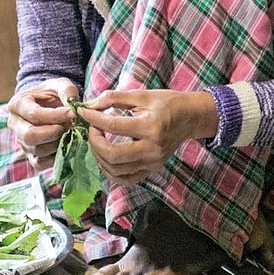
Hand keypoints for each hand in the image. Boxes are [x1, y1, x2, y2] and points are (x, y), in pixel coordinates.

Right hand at [7, 78, 80, 170]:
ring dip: (57, 143)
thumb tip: (73, 107)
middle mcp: (15, 124)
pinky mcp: (30, 156)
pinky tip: (66, 145)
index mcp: (17, 104)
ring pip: (37, 150)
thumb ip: (67, 92)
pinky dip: (56, 157)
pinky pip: (40, 163)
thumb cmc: (54, 94)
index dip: (55, 116)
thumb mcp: (61, 85)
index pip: (33, 114)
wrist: (50, 106)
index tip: (73, 113)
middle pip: (29, 136)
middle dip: (53, 133)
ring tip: (70, 133)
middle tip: (69, 126)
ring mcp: (21, 142)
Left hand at [77, 89, 217, 185]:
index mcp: (151, 127)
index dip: (93, 119)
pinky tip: (106, 156)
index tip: (83, 112)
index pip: (113, 126)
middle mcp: (152, 149)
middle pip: (112, 155)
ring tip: (98, 140)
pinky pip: (126, 179)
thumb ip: (114, 98)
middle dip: (95, 141)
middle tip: (92, 128)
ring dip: (100, 156)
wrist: (190, 118)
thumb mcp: (142, 95)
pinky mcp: (152, 169)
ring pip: (116, 170)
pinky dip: (111, 171)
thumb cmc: (167, 103)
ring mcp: (153, 163)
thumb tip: (90, 105)